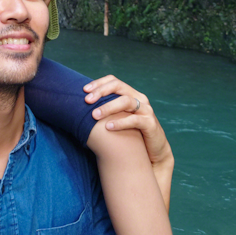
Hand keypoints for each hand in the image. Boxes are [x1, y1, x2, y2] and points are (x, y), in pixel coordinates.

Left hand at [84, 75, 173, 210]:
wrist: (153, 152)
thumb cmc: (132, 134)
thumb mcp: (120, 119)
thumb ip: (108, 111)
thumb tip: (82, 109)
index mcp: (131, 94)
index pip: (114, 81)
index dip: (99, 83)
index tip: (84, 90)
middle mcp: (139, 99)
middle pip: (119, 86)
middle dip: (101, 92)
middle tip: (87, 100)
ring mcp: (146, 110)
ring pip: (126, 101)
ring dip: (108, 107)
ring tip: (94, 115)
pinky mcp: (150, 124)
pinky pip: (134, 120)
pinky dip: (120, 123)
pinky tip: (108, 127)